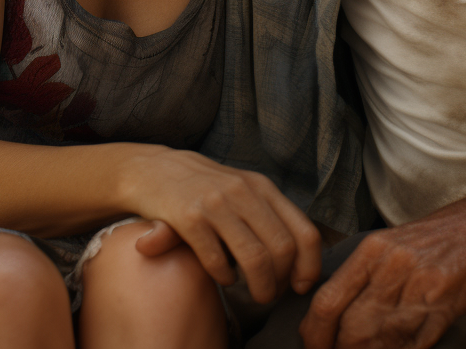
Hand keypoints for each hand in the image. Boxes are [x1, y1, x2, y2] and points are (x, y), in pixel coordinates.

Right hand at [124, 148, 320, 302]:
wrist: (156, 169)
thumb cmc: (207, 187)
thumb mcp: (244, 190)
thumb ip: (270, 216)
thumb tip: (302, 261)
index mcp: (263, 187)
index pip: (304, 231)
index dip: (309, 265)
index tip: (301, 285)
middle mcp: (244, 191)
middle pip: (282, 249)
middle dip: (281, 281)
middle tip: (271, 293)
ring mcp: (217, 203)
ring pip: (255, 258)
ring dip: (259, 287)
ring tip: (254, 295)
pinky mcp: (189, 218)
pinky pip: (217, 261)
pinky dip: (225, 278)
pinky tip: (224, 278)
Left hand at [299, 207, 465, 348]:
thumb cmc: (445, 235)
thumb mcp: (397, 241)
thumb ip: (368, 274)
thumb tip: (338, 312)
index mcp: (374, 249)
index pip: (327, 301)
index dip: (314, 334)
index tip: (314, 347)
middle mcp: (392, 267)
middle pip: (350, 329)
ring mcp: (420, 288)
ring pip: (380, 342)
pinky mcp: (446, 307)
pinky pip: (414, 345)